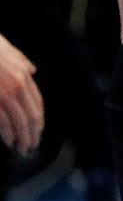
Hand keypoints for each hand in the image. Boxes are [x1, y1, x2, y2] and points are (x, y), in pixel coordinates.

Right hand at [0, 33, 43, 154]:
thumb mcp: (12, 53)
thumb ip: (22, 63)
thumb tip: (32, 71)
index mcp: (24, 77)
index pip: (37, 103)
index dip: (39, 119)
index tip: (38, 131)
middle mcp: (18, 87)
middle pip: (31, 116)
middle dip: (32, 133)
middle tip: (31, 145)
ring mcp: (5, 95)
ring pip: (19, 122)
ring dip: (22, 137)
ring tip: (21, 147)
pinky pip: (4, 123)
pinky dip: (8, 134)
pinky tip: (8, 141)